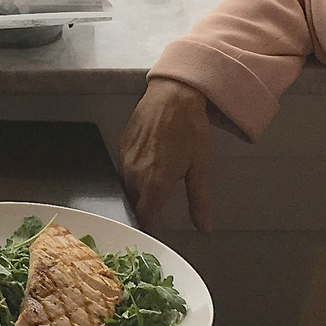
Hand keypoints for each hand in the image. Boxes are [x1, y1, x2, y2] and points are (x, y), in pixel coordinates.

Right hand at [117, 78, 214, 232]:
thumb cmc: (190, 130)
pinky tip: (149, 163)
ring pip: (127, 186)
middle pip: (134, 203)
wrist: (173, 95)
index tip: (157, 229)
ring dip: (138, 191)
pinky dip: (133, 173)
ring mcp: (125, 159)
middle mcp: (135, 175)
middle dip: (145, 208)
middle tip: (160, 206)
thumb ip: (198, 202)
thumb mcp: (200, 168)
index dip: (150, 227)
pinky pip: (124, 168)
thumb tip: (204, 229)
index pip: (144, 218)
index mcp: (155, 185)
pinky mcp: (121, 146)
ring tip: (155, 183)